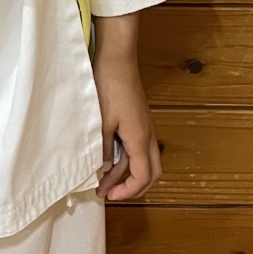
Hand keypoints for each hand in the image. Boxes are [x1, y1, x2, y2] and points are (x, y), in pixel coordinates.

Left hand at [90, 12, 160, 201]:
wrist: (116, 58)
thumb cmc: (108, 86)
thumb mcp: (101, 122)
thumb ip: (103, 149)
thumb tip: (103, 170)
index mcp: (140, 138)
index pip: (143, 176)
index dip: (128, 191)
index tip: (108, 195)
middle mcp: (147, 135)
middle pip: (151, 172)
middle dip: (132, 187)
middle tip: (109, 192)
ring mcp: (145, 127)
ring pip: (143, 160)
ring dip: (126, 172)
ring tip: (102, 179)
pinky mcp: (139, 120)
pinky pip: (138, 147)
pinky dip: (126, 159)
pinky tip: (107, 158)